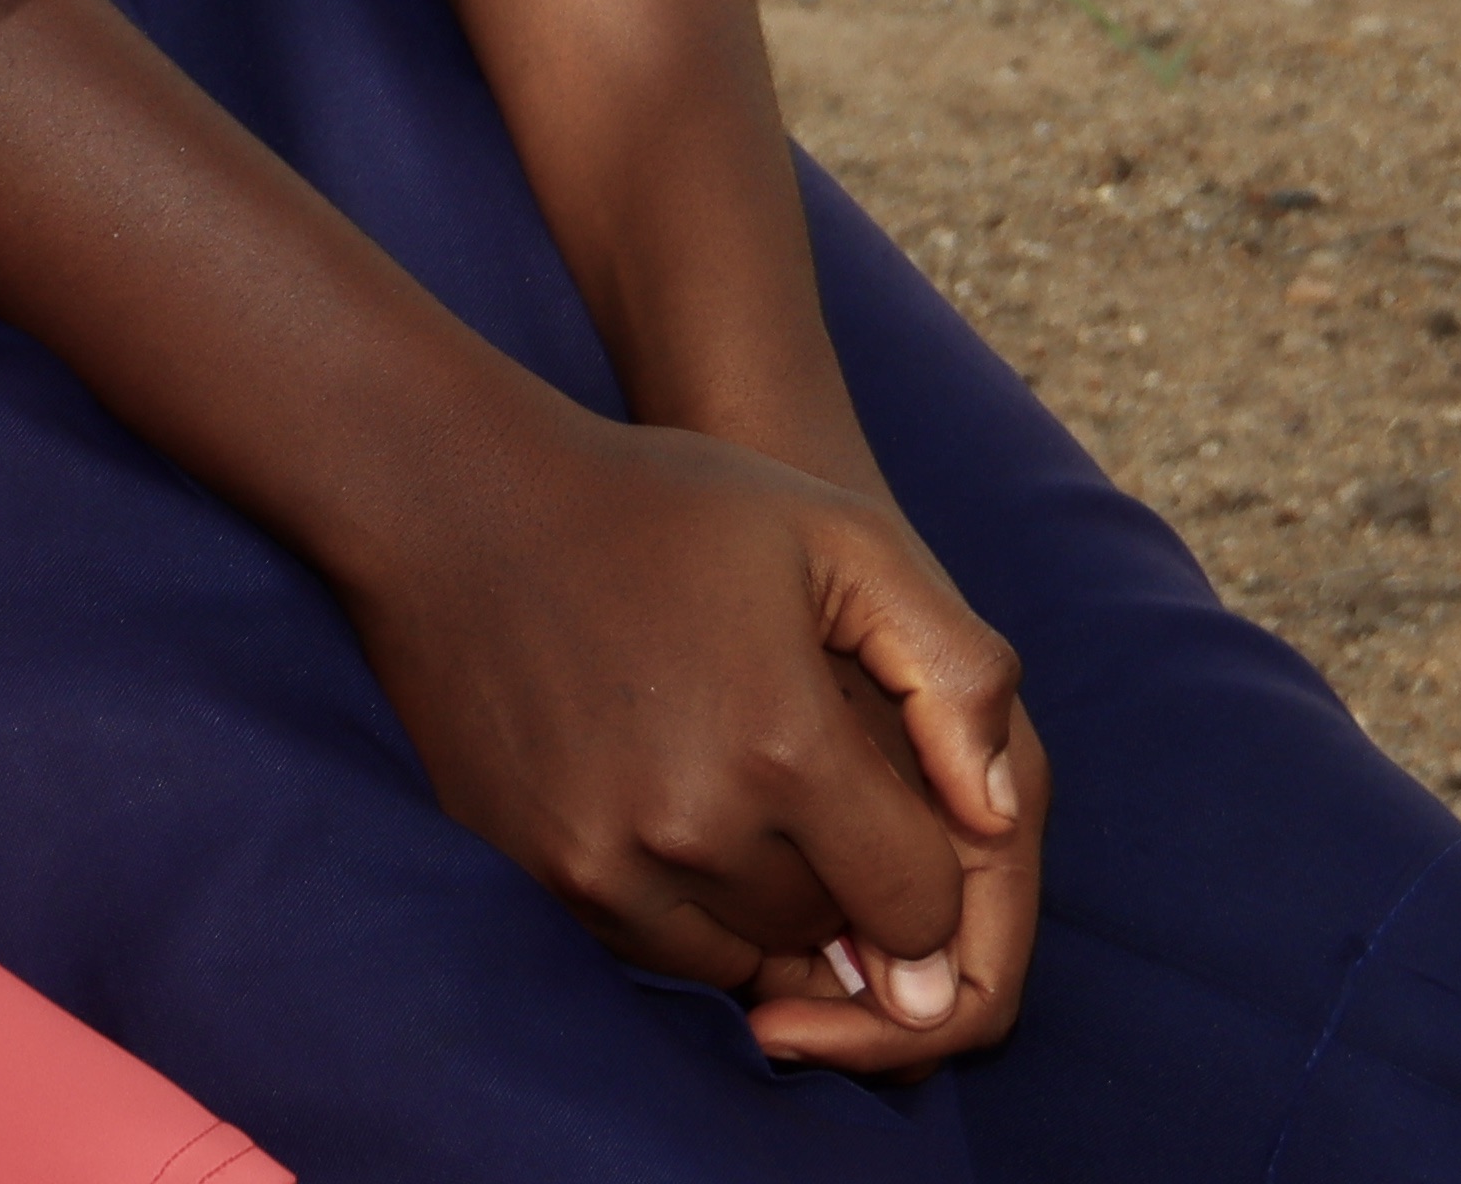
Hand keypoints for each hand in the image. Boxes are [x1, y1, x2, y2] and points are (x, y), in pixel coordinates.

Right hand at [336, 402, 1042, 1075]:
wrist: (460, 502)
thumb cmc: (669, 508)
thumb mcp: (842, 539)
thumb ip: (956, 672)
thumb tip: (1000, 822)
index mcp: (786, 746)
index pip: (915, 906)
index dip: (926, 876)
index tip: (896, 820)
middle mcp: (696, 826)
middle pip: (829, 937)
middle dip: (844, 884)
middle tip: (810, 788)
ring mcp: (605, 860)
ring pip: (742, 958)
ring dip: (765, 906)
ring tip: (745, 796)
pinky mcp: (538, 873)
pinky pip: (653, 950)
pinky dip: (685, 913)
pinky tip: (678, 818)